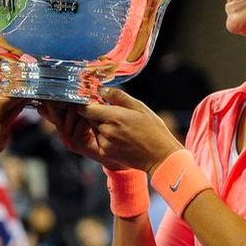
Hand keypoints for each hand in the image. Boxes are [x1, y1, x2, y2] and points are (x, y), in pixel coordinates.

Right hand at [0, 82, 27, 168]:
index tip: (14, 80)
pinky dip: (2, 123)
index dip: (16, 86)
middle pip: (18, 106)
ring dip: (8, 110)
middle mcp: (1, 125)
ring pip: (12, 118)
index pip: (14, 95)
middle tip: (12, 88)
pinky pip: (5, 130)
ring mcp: (2, 137)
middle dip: (17, 96)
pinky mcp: (0, 147)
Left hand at [42, 88, 182, 172]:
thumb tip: (101, 90)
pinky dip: (104, 137)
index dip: (87, 103)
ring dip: (100, 125)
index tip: (94, 100)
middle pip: (89, 118)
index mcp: (113, 116)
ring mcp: (104, 143)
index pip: (85, 108)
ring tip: (120, 126)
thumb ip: (118, 96)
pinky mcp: (105, 153)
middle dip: (96, 113)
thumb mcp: (139, 107)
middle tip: (112, 113)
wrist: (160, 156)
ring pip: (94, 129)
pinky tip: (120, 137)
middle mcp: (106, 130)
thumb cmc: (152, 129)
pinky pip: (98, 140)